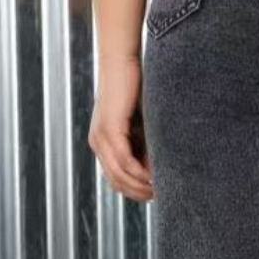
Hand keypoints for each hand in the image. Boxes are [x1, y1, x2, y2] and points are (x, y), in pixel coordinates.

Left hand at [88, 54, 153, 201]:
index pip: (116, 180)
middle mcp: (97, 143)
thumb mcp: (141, 122)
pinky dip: (140, 172)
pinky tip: (155, 176)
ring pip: (120, 175)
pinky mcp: (110, 129)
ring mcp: (101, 137)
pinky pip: (124, 160)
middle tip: (161, 196)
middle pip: (117, 182)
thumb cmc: (135, 87)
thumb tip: (159, 167)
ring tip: (161, 189)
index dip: (135, 192)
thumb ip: (144, 143)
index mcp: (102, 143)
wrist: (122, 61)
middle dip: (139, 193)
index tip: (156, 195)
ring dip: (141, 185)